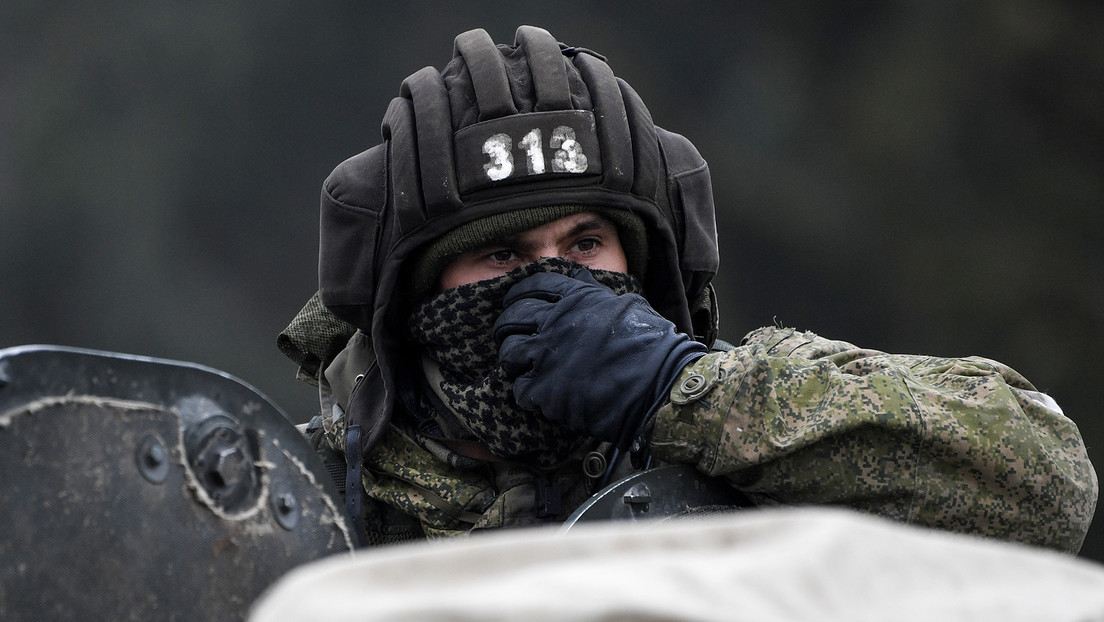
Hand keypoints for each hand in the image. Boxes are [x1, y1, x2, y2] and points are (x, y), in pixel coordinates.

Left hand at [493, 268, 706, 448]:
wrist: (661, 385)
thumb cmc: (652, 346)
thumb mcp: (625, 304)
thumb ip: (594, 292)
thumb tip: (577, 275)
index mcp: (576, 299)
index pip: (533, 286)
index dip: (519, 294)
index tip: (515, 302)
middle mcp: (556, 322)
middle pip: (513, 318)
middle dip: (507, 326)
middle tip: (512, 335)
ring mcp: (548, 356)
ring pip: (509, 352)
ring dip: (513, 360)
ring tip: (523, 367)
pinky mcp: (546, 390)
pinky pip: (520, 389)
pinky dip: (527, 393)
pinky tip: (541, 394)